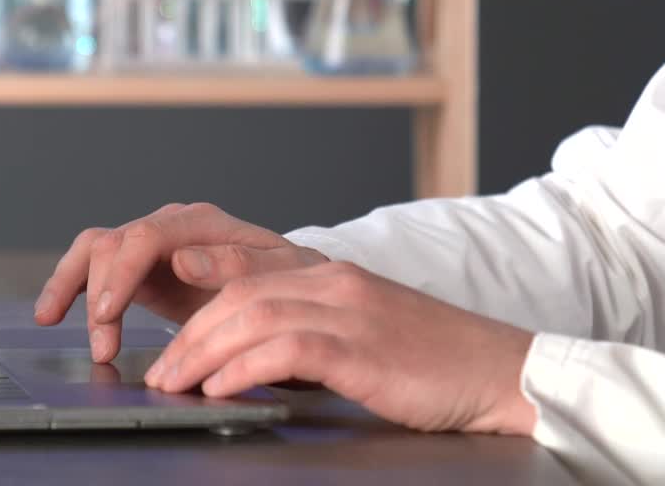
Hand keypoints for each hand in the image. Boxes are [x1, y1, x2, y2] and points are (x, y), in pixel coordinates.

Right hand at [33, 202, 328, 362]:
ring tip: (71, 331)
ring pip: (95, 252)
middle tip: (104, 347)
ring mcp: (150, 243)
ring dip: (77, 292)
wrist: (286, 290)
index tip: (111, 311)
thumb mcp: (278, 274)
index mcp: (201, 223)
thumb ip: (234, 264)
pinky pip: (93, 266)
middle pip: (113, 245)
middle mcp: (169, 225)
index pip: (146, 235)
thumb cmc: (286, 282)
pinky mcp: (138, 267)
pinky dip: (69, 287)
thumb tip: (184, 258)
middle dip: (100, 297)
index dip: (123, 273)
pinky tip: (51, 312)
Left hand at [144, 261, 537, 435]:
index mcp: (332, 276)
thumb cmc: (434, 363)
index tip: (166, 323)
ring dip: (203, 352)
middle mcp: (335, 283)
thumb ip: (312, 331)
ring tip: (175, 383)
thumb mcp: (364, 333)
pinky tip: (220, 389)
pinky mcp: (363, 348)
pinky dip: (244, 367)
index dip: (198, 295)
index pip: (247, 275)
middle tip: (160, 370)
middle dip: (189, 333)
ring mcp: (350, 312)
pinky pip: (287, 349)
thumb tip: (253, 357)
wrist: (504, 374)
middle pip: (238, 295)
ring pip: (252, 317)